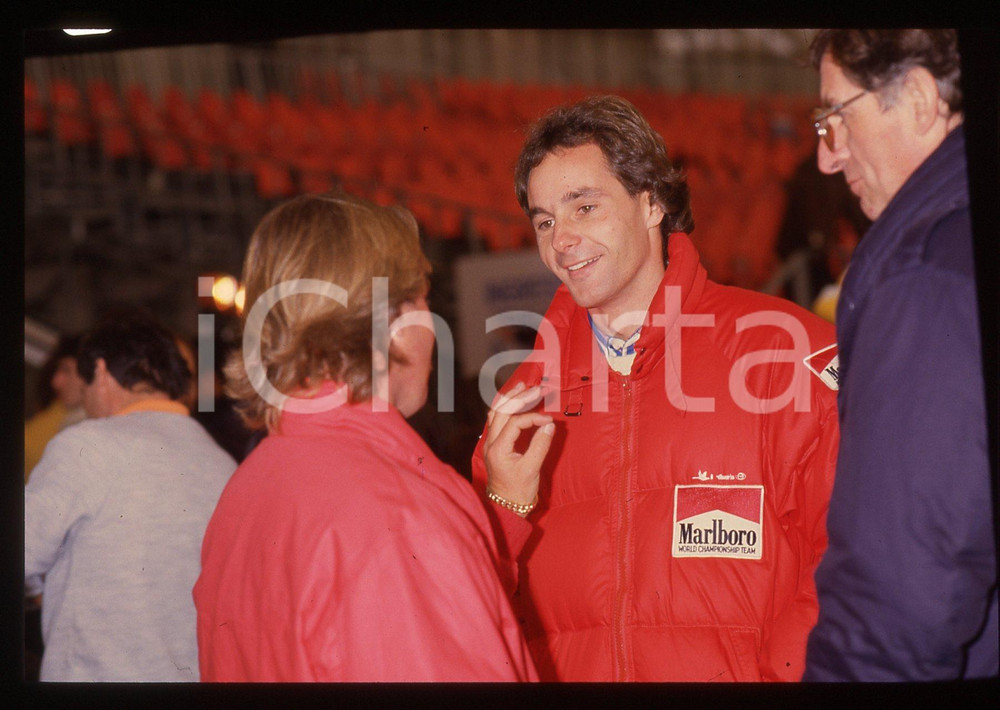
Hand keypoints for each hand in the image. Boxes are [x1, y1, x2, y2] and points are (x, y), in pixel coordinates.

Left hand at [483, 382, 554, 516]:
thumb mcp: (532, 470)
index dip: (533, 418)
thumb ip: (540, 446)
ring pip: (496, 413)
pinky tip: (513, 402)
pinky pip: (496, 420)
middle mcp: (490, 443)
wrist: (507, 507)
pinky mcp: (494, 445)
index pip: (515, 423)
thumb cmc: (518, 491)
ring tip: (521, 386)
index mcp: (498, 449)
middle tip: (535, 388)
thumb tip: (549, 425)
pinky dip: (505, 408)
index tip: (549, 421)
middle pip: (501, 412)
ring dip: (509, 399)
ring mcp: (490, 443)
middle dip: (519, 398)